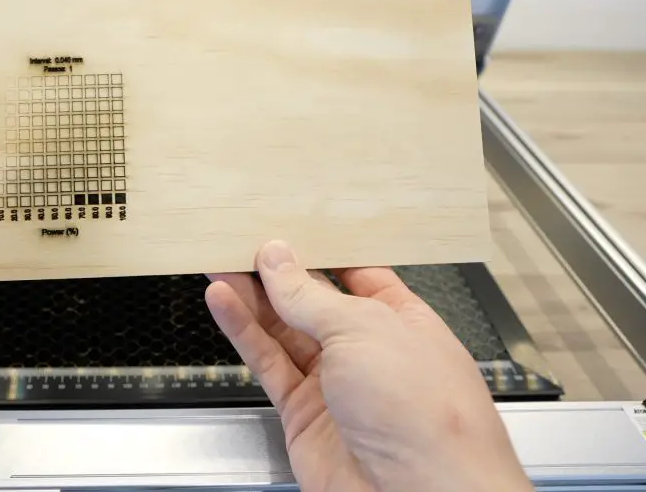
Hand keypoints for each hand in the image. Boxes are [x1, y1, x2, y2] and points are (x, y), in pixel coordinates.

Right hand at [206, 241, 530, 491]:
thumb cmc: (426, 416)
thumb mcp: (364, 331)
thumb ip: (310, 297)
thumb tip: (278, 261)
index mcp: (402, 322)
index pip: (355, 275)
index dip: (318, 252)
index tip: (283, 230)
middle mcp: (368, 353)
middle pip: (312, 302)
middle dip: (277, 274)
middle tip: (239, 243)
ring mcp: (334, 385)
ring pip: (283, 332)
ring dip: (251, 299)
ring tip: (219, 265)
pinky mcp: (303, 414)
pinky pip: (268, 363)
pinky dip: (243, 332)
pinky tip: (224, 303)